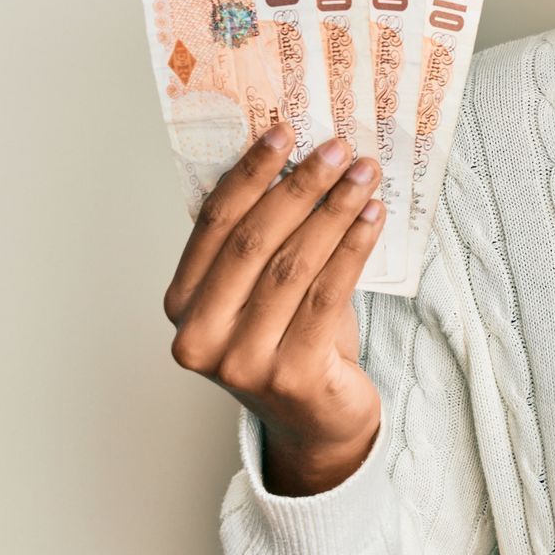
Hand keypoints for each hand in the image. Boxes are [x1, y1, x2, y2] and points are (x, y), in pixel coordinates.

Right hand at [162, 123, 387, 489]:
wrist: (317, 422)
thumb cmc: (291, 342)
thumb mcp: (263, 291)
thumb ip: (264, 239)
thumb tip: (296, 159)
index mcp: (182, 305)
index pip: (214, 223)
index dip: (250, 173)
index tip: (284, 131)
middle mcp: (200, 336)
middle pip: (254, 241)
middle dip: (300, 187)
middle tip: (338, 149)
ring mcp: (241, 361)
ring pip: (293, 265)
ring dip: (334, 211)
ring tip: (365, 176)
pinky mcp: (290, 376)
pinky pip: (327, 295)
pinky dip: (353, 248)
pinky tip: (372, 218)